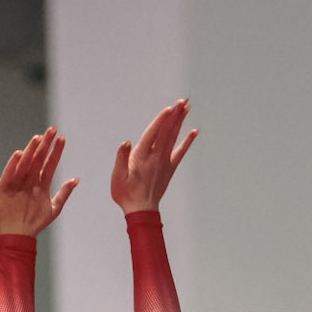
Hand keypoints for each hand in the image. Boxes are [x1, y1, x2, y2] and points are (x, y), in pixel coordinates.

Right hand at [0, 126, 78, 237]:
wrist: (19, 236)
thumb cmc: (36, 223)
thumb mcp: (54, 209)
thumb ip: (64, 193)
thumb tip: (76, 179)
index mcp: (40, 183)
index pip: (50, 163)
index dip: (56, 151)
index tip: (62, 138)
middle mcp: (29, 180)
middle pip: (38, 159)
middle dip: (45, 145)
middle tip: (52, 130)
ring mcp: (17, 182)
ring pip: (25, 163)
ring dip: (31, 151)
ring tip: (38, 139)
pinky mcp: (4, 188)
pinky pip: (9, 174)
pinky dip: (13, 165)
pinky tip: (19, 154)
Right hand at [110, 100, 196, 214]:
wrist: (141, 211)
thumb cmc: (126, 194)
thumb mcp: (117, 177)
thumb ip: (121, 159)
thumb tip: (126, 142)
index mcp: (141, 157)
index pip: (153, 134)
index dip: (161, 121)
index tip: (170, 109)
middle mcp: (155, 157)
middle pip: (166, 132)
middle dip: (174, 115)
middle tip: (183, 101)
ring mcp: (164, 162)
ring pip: (173, 138)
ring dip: (180, 122)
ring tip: (187, 107)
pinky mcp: (169, 168)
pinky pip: (181, 152)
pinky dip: (188, 141)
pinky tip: (194, 132)